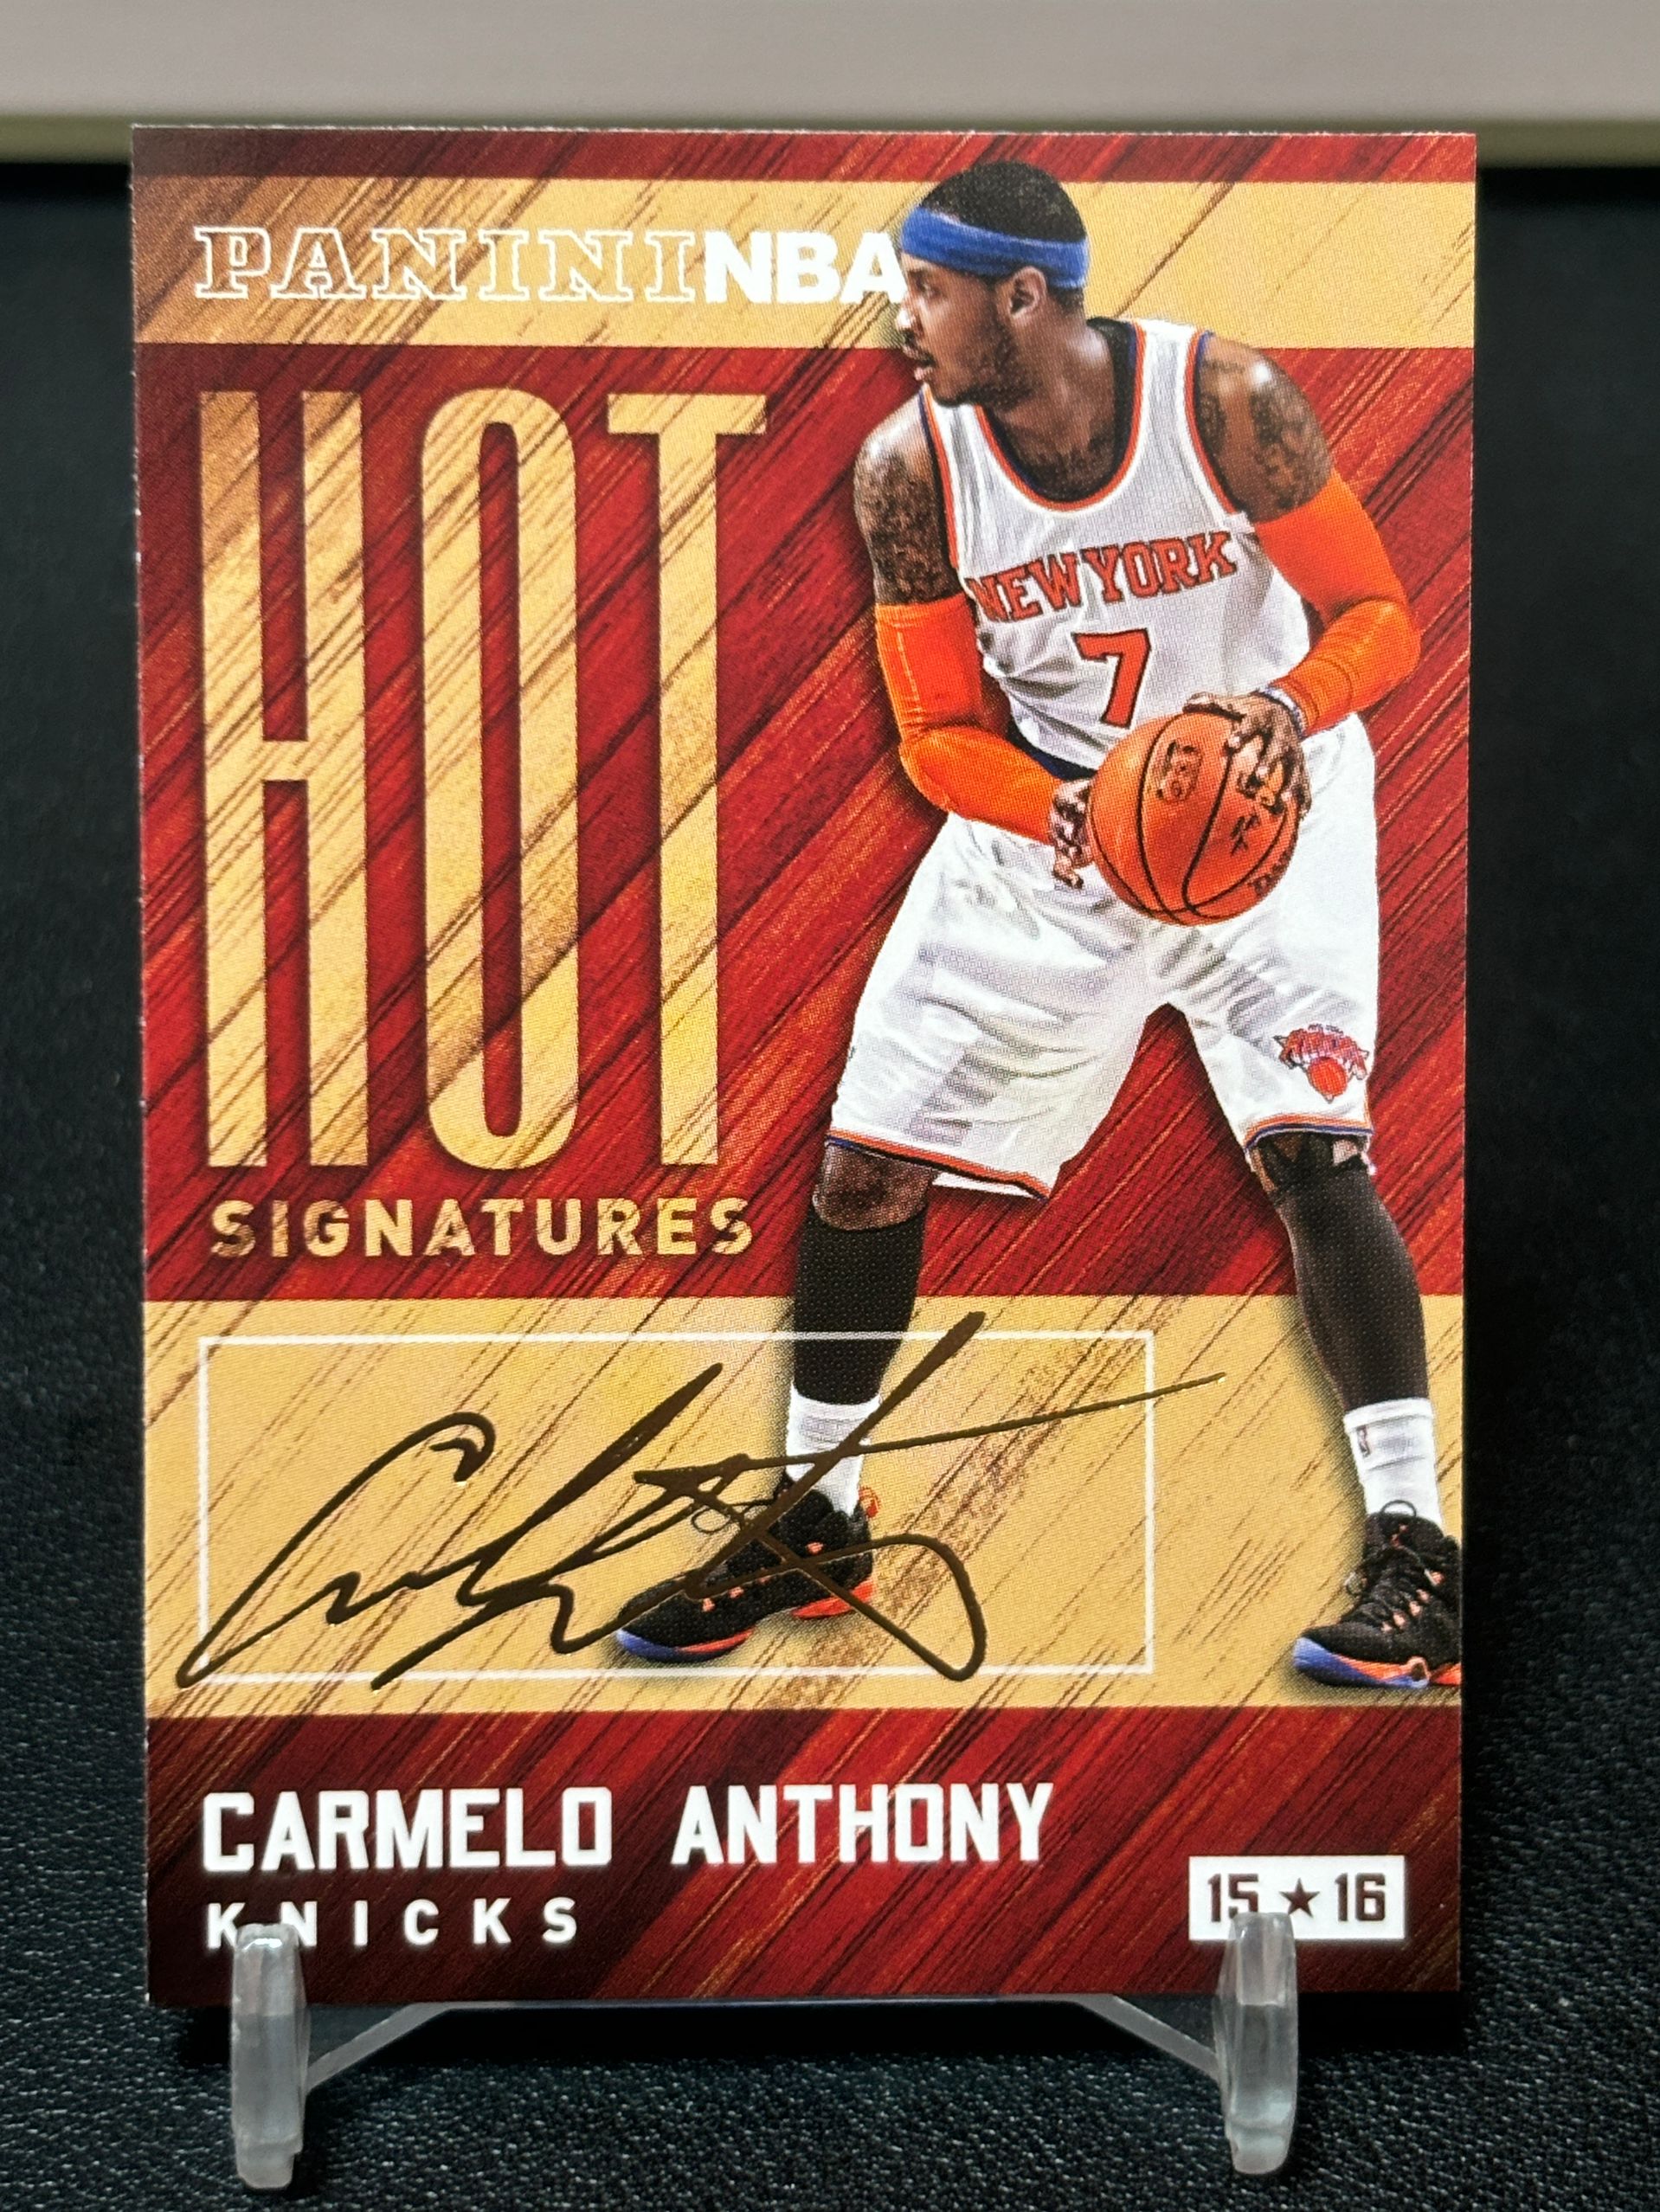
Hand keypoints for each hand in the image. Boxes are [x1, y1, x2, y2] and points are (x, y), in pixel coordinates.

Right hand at [1048, 778, 1093, 888]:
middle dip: (1073, 831)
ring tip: (1086, 855)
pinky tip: (1078, 883)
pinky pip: (1060, 867)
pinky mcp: (1062, 854)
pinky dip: (1067, 876)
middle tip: (1082, 834)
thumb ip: (1098, 783)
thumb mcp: (1088, 784)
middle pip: (1064, 827)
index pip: (1067, 801)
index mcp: (1064, 798)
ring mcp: (1060, 839)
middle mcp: (1059, 819)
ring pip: (1064, 847)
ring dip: (1075, 852)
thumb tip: (1123, 773)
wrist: (1063, 805)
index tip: (1084, 808)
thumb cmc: (1083, 794)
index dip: (1075, 805)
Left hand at [1185, 691, 1312, 816]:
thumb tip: (1186, 705)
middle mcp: (1281, 734)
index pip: (1252, 723)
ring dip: (1289, 786)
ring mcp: (1293, 750)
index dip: (1243, 733)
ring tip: (1281, 804)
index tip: (1232, 745)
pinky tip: (1302, 816)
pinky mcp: (1301, 763)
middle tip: (1258, 778)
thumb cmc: (1249, 711)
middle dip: (1268, 763)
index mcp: (1262, 717)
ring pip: (1294, 769)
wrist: (1283, 708)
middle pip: (1276, 748)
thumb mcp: (1234, 703)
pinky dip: (1305, 798)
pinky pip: (1305, 782)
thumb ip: (1211, 703)